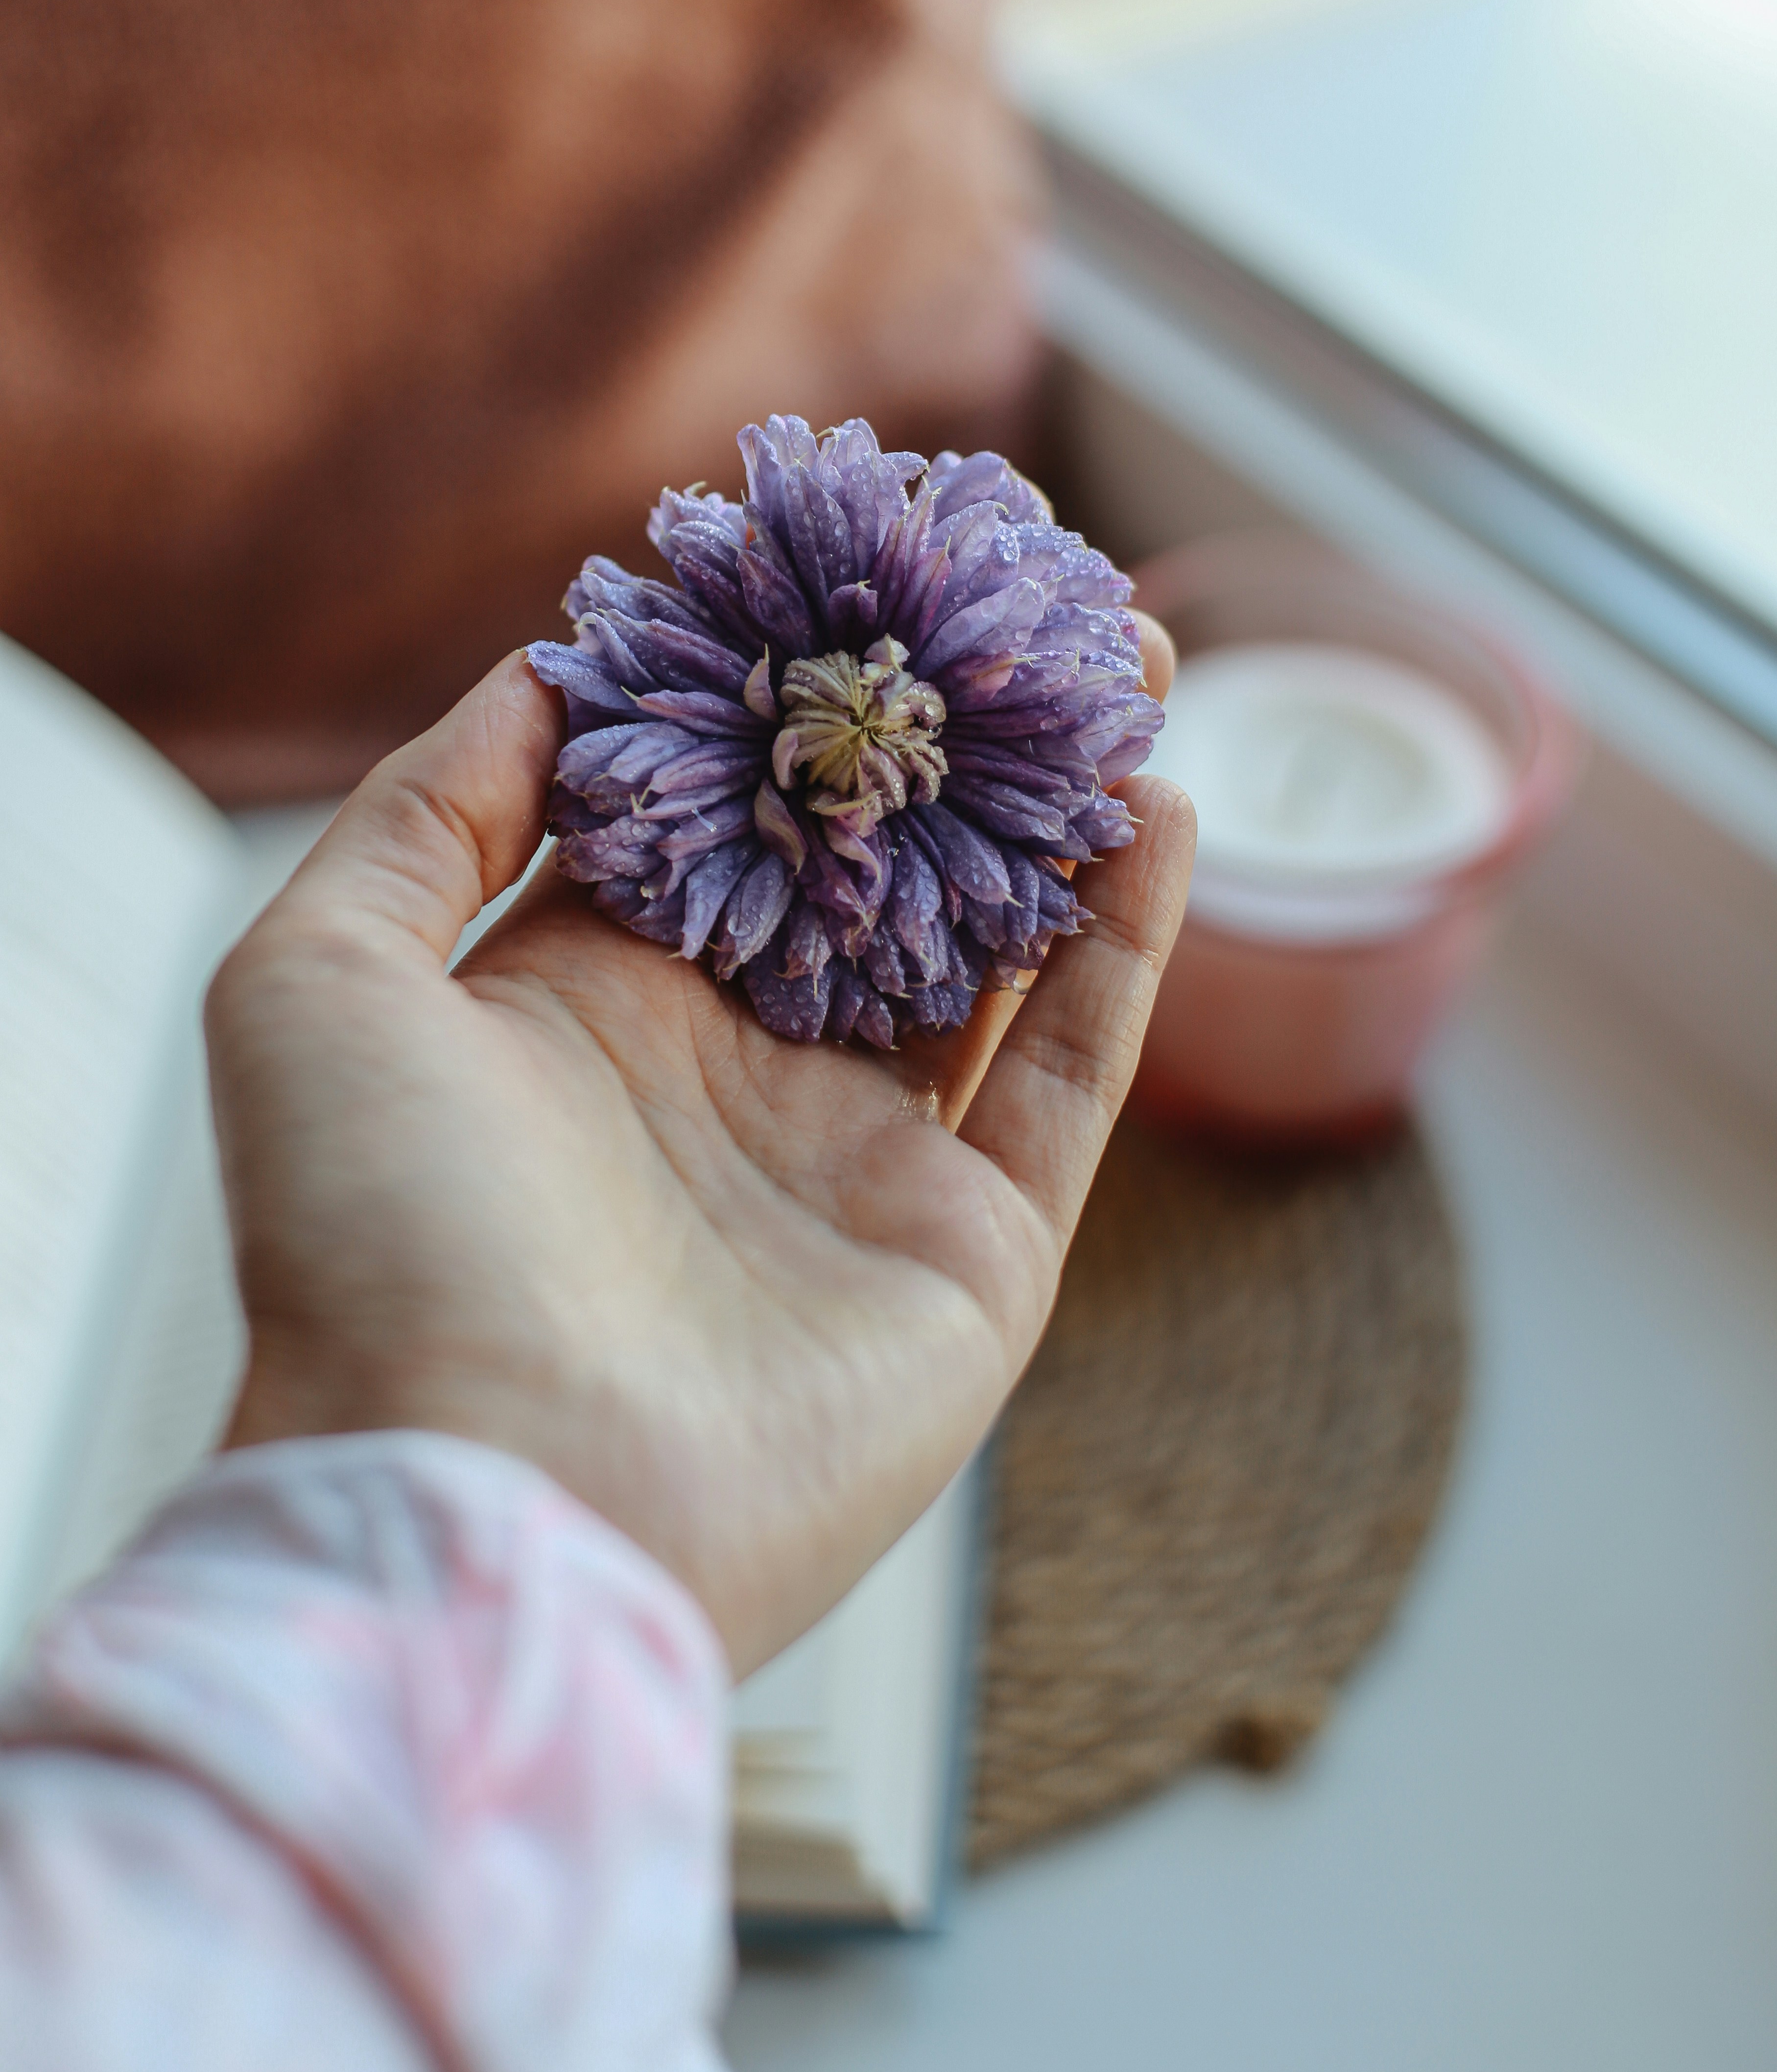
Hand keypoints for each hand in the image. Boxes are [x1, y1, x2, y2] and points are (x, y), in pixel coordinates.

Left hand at [208, 639, 1194, 1672]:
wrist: (481, 1498)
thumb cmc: (371, 1242)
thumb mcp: (321, 980)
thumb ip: (425, 812)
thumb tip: (542, 671)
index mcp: (599, 1007)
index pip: (727, 814)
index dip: (794, 695)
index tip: (858, 573)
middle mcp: (739, 1074)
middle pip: (880, 866)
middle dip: (952, 735)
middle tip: (1029, 601)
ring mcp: (863, 1165)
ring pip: (993, 949)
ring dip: (1061, 810)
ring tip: (1122, 669)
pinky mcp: (970, 1254)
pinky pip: (1068, 1076)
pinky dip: (1123, 950)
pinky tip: (1159, 815)